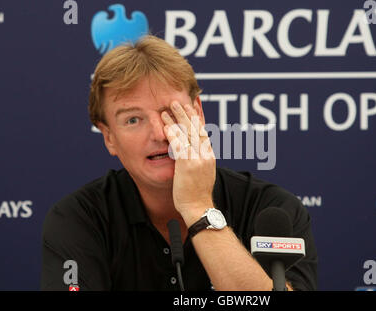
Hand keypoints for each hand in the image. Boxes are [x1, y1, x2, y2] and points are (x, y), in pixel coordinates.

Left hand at [161, 100, 215, 224]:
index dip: (197, 119)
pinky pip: (179, 144)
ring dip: (177, 118)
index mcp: (210, 156)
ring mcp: (198, 159)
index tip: (192, 107)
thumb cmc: (197, 195)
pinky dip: (172, 132)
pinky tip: (165, 123)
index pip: (203, 132)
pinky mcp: (188, 164)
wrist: (198, 208)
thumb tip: (193, 154)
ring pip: (188, 133)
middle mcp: (206, 155)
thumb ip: (198, 161)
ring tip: (169, 107)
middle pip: (196, 129)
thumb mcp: (202, 174)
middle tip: (178, 101)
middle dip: (187, 113)